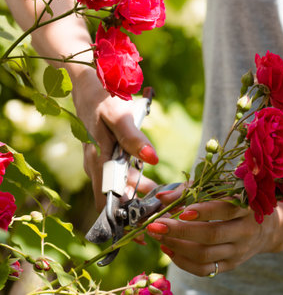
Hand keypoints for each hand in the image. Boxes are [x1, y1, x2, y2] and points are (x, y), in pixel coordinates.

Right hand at [72, 67, 158, 210]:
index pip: (107, 201)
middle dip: (137, 207)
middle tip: (163, 213)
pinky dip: (135, 180)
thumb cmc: (102, 97)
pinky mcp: (105, 152)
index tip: (139, 235)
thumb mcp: (119, 116)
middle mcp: (95, 165)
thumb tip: (152, 160)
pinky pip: (120, 173)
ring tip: (164, 198)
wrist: (87, 79)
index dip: (121, 220)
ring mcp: (99, 159)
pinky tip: (152, 183)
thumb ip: (133, 138)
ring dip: (139, 194)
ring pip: (120, 185)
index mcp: (97, 161)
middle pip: (116, 196)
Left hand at [147, 195, 281, 276]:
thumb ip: (191, 190)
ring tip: (159, 237)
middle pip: (211, 235)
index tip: (182, 210)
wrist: (266, 228)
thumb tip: (162, 198)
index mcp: (246, 206)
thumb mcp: (221, 189)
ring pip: (205, 255)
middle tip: (156, 226)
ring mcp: (239, 251)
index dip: (204, 211)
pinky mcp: (231, 265)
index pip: (225, 209)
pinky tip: (169, 250)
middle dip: (180, 231)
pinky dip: (183, 262)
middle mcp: (245, 230)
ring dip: (177, 246)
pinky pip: (204, 269)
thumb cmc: (237, 201)